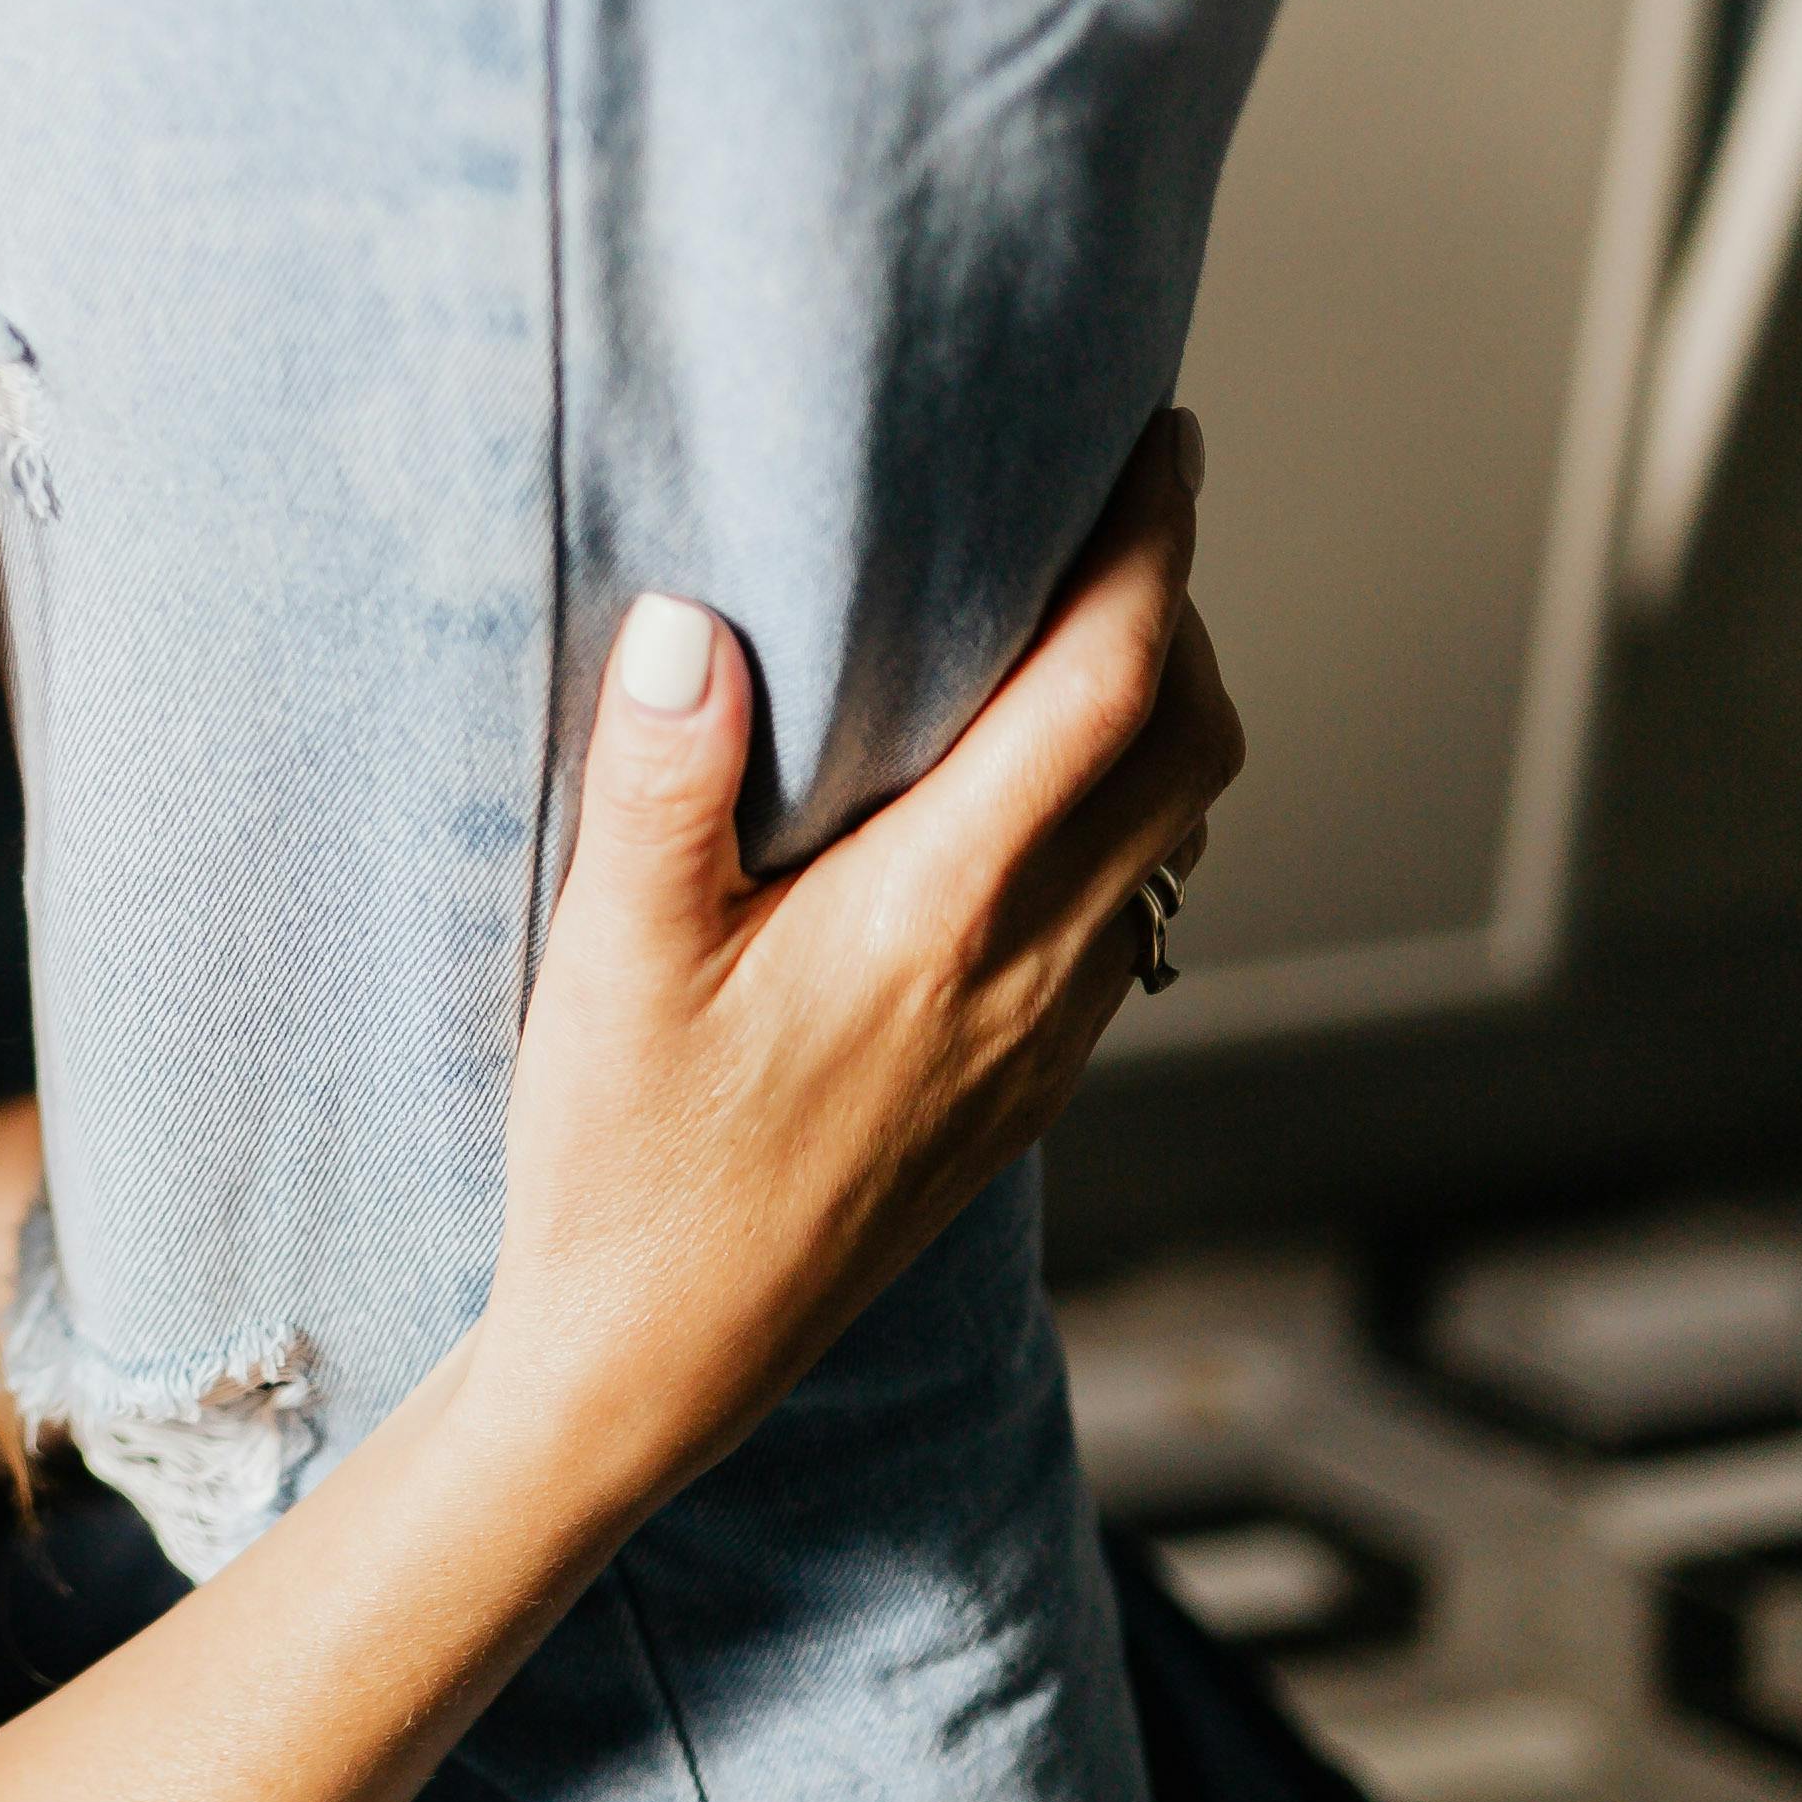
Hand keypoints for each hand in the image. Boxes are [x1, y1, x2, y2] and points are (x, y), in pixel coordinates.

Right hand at [473, 414, 1237, 1497]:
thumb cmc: (623, 1163)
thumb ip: (661, 779)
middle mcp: (1029, 971)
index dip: (1152, 547)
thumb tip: (692, 618)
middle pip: (1191, 750)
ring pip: (1177, 836)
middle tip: (1108, 521)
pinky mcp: (1023, 1090)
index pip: (1107, 688)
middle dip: (1177, 615)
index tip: (1161, 441)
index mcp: (940, 915)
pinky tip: (1024, 801)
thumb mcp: (610, 958)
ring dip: (1162, 717)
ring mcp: (1043, 1039)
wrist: (659, 1360)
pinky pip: (1130, 915)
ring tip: (1071, 638)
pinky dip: (1124, 816)